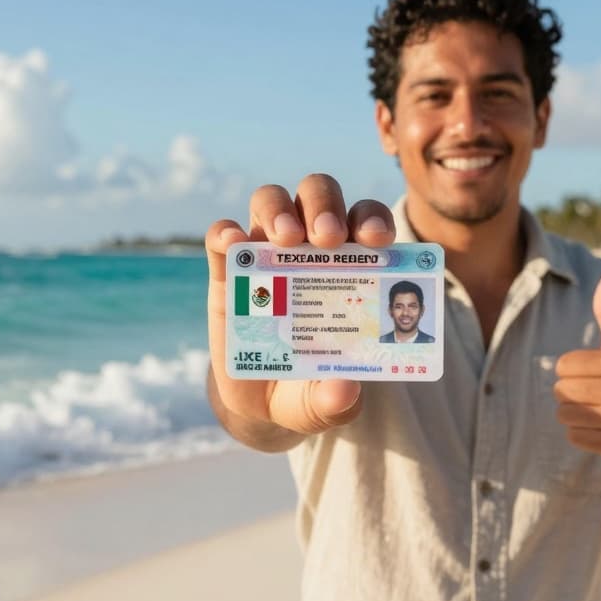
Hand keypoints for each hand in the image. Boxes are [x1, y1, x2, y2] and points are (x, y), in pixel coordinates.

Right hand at [205, 174, 394, 435]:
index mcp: (350, 265)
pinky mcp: (225, 271)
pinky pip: (222, 236)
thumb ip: (337, 402)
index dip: (373, 219)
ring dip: (280, 210)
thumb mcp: (325, 405)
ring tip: (287, 240)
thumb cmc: (308, 389)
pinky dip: (226, 233)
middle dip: (325, 207)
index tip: (379, 240)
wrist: (261, 404)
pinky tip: (233, 244)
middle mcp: (308, 249)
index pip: (365, 221)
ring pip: (271, 201)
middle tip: (328, 238)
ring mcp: (265, 254)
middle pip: (318, 196)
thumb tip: (345, 391)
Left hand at [552, 273, 600, 458]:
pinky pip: (573, 437)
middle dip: (573, 391)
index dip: (572, 369)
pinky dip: (582, 433)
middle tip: (596, 393)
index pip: (563, 365)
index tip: (592, 372)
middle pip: (561, 391)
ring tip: (598, 409)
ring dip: (574, 412)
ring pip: (564, 414)